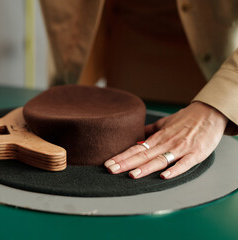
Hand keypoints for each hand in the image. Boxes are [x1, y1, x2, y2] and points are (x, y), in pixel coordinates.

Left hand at [104, 101, 227, 178]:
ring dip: (145, 168)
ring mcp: (181, 148)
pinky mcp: (196, 154)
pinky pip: (184, 164)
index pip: (136, 148)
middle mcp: (167, 143)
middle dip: (126, 163)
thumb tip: (136, 138)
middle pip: (143, 155)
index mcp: (158, 137)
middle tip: (111, 170)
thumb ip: (150, 131)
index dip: (121, 156)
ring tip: (132, 174)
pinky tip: (164, 176)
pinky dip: (175, 170)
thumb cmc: (186, 119)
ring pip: (160, 160)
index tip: (108, 163)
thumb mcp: (165, 123)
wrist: (209, 113)